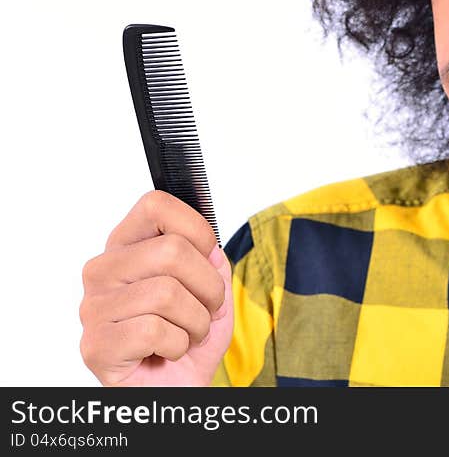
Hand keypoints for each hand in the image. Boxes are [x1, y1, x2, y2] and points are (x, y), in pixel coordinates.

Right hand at [79, 190, 232, 385]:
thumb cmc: (189, 336)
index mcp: (127, 246)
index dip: (197, 229)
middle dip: (208, 287)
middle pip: (172, 250)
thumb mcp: (212, 289)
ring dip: (196, 322)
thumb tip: (208, 247)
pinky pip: (154, 330)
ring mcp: (93, 308)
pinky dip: (178, 345)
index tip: (208, 255)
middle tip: (206, 309)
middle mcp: (103, 270)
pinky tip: (167, 351)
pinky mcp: (95, 345)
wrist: (177, 388)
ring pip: (167, 293)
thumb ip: (211, 258)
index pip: (156, 204)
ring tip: (187, 334)